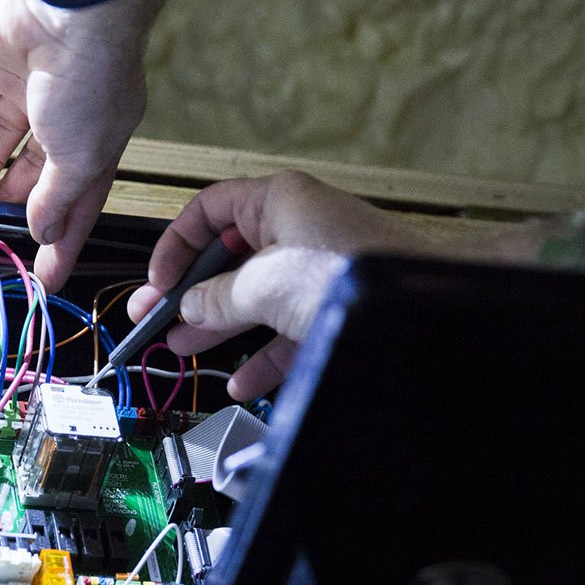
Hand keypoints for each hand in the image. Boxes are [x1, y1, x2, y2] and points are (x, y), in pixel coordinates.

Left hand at [0, 0, 166, 290]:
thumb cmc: (91, 75)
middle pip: (34, 169)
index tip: (46, 274)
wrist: (68, 6)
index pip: (77, 200)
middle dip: (13, 202)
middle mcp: (65, 111)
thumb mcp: (81, 158)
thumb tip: (44, 230)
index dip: (61, 239)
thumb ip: (59, 198)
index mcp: (98, 138)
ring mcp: (29, 81)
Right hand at [128, 170, 433, 399]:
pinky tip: (241, 382)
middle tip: (154, 321)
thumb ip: (219, 296)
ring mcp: (317, 271)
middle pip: (228, 260)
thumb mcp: (265, 284)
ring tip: (182, 349)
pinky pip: (287, 330)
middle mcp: (296, 230)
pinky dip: (263, 355)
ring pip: (255, 299)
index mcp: (277, 201)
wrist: (430, 313)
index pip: (208, 211)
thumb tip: (189, 306)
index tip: (158, 283)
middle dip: (190, 293)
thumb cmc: (346, 276)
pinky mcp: (336, 309)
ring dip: (218, 326)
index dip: (176, 245)